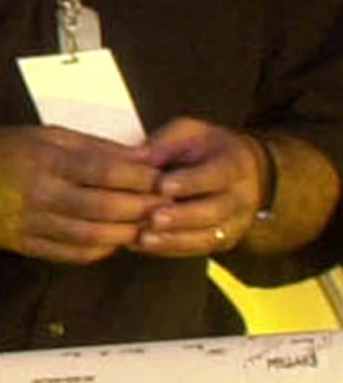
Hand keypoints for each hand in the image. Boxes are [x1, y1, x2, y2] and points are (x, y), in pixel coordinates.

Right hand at [0, 125, 161, 263]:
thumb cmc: (5, 150)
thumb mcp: (46, 135)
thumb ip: (95, 148)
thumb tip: (143, 159)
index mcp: (43, 159)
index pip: (105, 172)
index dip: (141, 178)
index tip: (163, 179)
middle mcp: (37, 193)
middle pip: (105, 208)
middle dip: (142, 208)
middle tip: (165, 206)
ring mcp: (31, 223)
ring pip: (94, 236)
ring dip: (128, 232)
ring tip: (145, 225)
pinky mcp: (26, 245)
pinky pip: (75, 253)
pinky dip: (102, 248)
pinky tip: (113, 238)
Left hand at [132, 118, 266, 257]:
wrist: (243, 172)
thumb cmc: (206, 147)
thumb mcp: (189, 133)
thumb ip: (166, 142)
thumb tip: (139, 157)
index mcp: (235, 165)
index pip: (217, 175)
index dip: (191, 182)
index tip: (162, 185)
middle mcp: (242, 198)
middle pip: (215, 211)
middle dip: (183, 216)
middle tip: (154, 217)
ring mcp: (236, 223)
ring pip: (209, 237)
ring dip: (175, 240)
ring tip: (145, 238)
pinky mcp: (223, 240)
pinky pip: (200, 249)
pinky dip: (171, 249)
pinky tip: (143, 245)